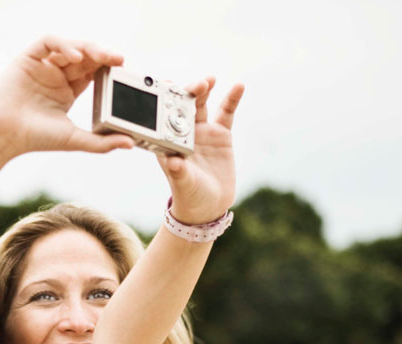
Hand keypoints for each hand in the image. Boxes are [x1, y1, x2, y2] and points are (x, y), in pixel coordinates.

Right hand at [0, 36, 135, 158]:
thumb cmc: (35, 138)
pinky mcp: (29, 58)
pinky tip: (75, 57)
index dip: (108, 68)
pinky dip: (64, 45)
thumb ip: (102, 142)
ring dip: (88, 48)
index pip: (94, 72)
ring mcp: (43, 65)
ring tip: (101, 56)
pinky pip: (49, 42)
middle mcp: (57, 75)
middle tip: (119, 60)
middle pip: (85, 56)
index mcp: (68, 90)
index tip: (124, 71)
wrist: (4, 136)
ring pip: (70, 46)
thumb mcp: (74, 139)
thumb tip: (129, 144)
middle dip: (103, 55)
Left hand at [157, 79, 244, 223]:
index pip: (162, 117)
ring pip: (202, 104)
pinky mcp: (220, 133)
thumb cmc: (190, 195)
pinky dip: (232, 99)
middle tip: (196, 85)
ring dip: (204, 90)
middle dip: (187, 93)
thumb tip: (172, 162)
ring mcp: (201, 130)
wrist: (209, 205)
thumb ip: (179, 172)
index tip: (168, 89)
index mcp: (167, 141)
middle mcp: (182, 131)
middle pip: (183, 106)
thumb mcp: (184, 184)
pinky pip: (226, 112)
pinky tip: (239, 86)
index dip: (165, 101)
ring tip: (209, 80)